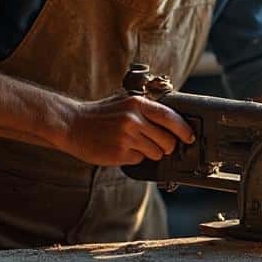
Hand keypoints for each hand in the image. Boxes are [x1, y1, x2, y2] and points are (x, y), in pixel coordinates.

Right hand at [57, 94, 195, 165]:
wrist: (72, 124)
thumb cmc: (101, 113)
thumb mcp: (125, 102)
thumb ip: (147, 108)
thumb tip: (174, 119)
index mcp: (138, 104)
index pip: (171, 118)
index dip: (184, 130)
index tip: (190, 137)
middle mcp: (134, 120)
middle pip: (168, 141)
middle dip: (167, 146)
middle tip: (159, 144)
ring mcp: (126, 137)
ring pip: (156, 153)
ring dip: (150, 152)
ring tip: (134, 144)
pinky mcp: (119, 153)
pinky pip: (139, 160)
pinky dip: (134, 157)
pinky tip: (122, 149)